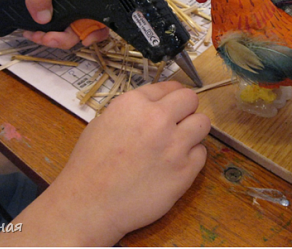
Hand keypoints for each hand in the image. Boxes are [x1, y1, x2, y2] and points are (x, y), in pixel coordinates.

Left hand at [0, 0, 107, 49]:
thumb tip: (45, 18)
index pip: (97, 10)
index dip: (95, 28)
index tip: (84, 38)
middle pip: (84, 27)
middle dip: (67, 38)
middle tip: (49, 38)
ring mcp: (62, 5)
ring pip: (68, 32)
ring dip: (53, 39)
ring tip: (36, 35)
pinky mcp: (48, 12)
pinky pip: (54, 31)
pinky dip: (44, 36)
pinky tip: (31, 31)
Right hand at [0, 81, 209, 245]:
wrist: (89, 204)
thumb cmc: (90, 164)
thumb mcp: (104, 121)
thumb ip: (134, 109)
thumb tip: (156, 105)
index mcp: (135, 103)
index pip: (170, 86)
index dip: (171, 96)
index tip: (172, 105)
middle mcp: (158, 119)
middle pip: (191, 99)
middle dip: (185, 109)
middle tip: (177, 123)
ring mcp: (174, 145)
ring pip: (203, 123)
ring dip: (192, 131)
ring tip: (178, 143)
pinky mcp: (185, 171)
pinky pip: (201, 153)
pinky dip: (191, 157)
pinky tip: (175, 164)